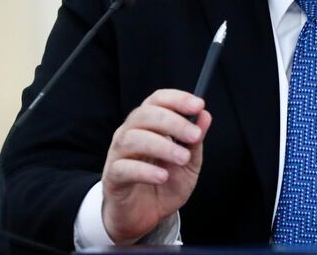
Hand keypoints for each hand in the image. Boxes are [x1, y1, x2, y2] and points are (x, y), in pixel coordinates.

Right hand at [101, 89, 211, 244]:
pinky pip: (123, 168)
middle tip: (194, 136)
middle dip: (173, 122)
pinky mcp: (112, 178)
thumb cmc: (164, 182)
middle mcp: (130, 133)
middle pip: (145, 114)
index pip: (158, 99)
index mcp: (149, 124)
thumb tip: (204, 116)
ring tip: (182, 159)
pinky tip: (162, 177)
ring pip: (132, 138)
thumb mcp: (188, 162)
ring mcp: (118, 154)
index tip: (198, 105)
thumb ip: (195, 141)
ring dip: (161, 146)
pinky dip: (144, 170)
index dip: (177, 99)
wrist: (144, 217)